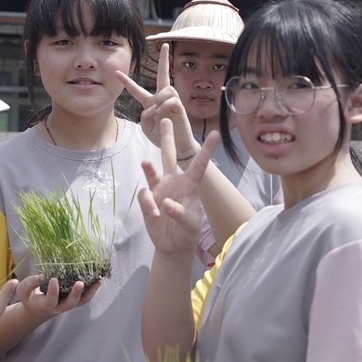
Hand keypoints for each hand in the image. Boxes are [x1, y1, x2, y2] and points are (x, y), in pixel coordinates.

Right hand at [16, 273, 101, 323]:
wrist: (38, 309)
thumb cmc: (30, 298)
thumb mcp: (24, 291)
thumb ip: (30, 284)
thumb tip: (42, 276)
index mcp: (46, 305)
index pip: (51, 300)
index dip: (53, 291)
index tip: (53, 279)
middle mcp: (59, 306)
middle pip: (70, 303)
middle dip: (76, 294)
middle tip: (80, 283)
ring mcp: (68, 304)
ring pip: (81, 302)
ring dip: (90, 292)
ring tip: (97, 281)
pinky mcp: (74, 299)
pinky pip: (85, 297)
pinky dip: (92, 290)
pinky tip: (97, 280)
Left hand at [118, 54, 198, 160]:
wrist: (176, 146)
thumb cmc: (162, 136)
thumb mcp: (146, 127)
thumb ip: (145, 115)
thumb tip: (154, 105)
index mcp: (150, 103)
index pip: (136, 90)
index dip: (126, 81)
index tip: (116, 72)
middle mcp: (161, 98)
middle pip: (162, 75)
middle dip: (164, 60)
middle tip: (164, 45)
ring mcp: (172, 100)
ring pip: (165, 89)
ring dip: (160, 101)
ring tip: (161, 113)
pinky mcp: (180, 105)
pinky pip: (170, 99)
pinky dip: (165, 107)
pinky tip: (166, 115)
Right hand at [137, 120, 216, 254]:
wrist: (172, 244)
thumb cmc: (187, 231)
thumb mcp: (190, 224)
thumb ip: (180, 213)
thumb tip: (165, 203)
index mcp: (190, 185)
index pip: (199, 164)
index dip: (207, 149)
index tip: (216, 134)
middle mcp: (174, 181)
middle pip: (169, 155)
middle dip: (167, 137)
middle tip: (165, 118)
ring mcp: (159, 188)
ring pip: (151, 170)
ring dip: (148, 166)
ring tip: (146, 162)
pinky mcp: (148, 199)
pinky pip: (145, 196)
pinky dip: (148, 205)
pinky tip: (155, 215)